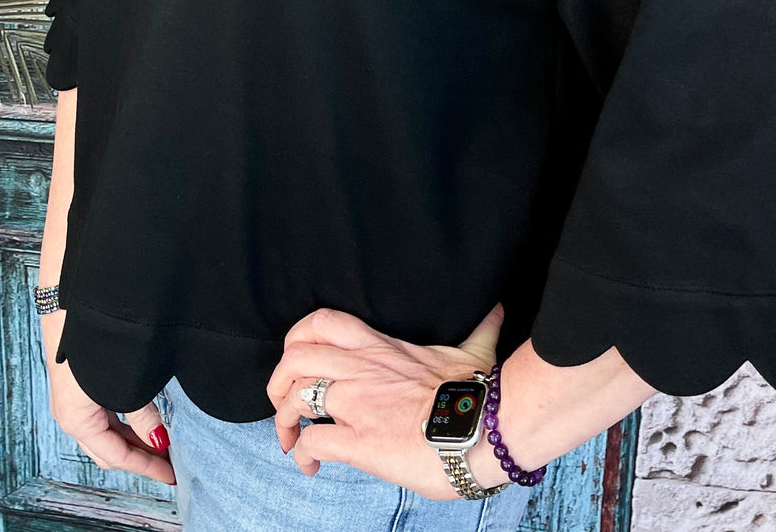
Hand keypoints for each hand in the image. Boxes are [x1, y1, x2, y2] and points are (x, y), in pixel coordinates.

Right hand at [40, 309, 175, 485]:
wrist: (70, 297)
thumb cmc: (91, 336)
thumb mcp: (123, 380)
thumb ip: (143, 413)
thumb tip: (160, 438)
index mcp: (77, 420)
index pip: (117, 456)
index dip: (146, 467)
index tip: (170, 474)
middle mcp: (70, 416)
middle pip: (108, 451)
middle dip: (139, 458)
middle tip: (169, 463)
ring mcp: (71, 401)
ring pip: (104, 435)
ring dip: (131, 442)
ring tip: (160, 444)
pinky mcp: (76, 386)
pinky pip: (100, 418)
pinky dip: (122, 425)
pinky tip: (141, 421)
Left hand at [266, 301, 507, 500]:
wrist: (485, 429)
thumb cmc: (480, 393)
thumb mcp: (475, 350)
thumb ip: (479, 328)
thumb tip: (497, 309)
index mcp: (382, 347)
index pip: (323, 323)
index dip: (297, 338)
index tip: (297, 358)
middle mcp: (363, 370)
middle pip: (296, 358)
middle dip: (279, 381)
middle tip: (283, 403)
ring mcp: (359, 405)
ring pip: (295, 398)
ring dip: (284, 420)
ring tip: (291, 438)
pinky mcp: (361, 442)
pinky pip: (312, 442)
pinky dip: (302, 455)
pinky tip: (310, 466)